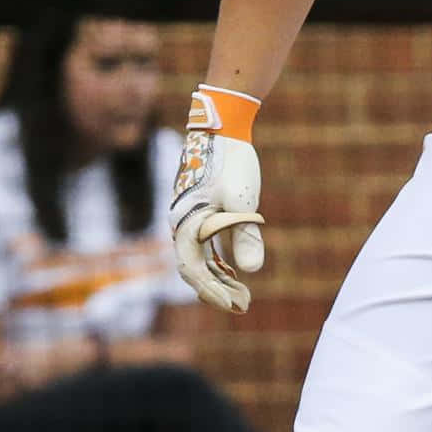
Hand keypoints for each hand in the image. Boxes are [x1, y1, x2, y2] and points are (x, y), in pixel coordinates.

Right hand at [168, 85, 264, 312]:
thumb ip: (245, 238)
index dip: (214, 292)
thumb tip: (250, 271)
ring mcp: (188, 216)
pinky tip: (235, 268)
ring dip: (218, 276)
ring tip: (241, 292)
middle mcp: (181, 223)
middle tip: (242, 304)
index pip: (195, 271)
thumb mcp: (243, 202)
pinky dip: (218, 259)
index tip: (236, 305)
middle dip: (216, 289)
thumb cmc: (231, 162)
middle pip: (194, 268)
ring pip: (199, 257)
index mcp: (187, 223)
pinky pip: (204, 242)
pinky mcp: (198, 209)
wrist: (221, 126)